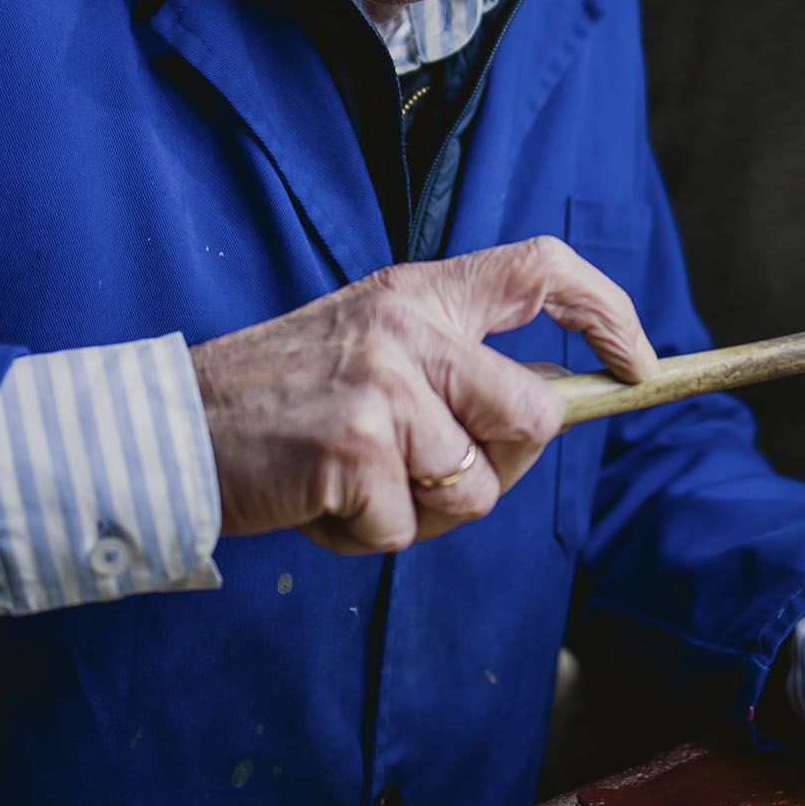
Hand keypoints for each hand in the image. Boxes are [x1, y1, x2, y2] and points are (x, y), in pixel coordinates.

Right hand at [190, 237, 656, 555]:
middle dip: (498, 469)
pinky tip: (318, 503)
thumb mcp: (365, 349)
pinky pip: (406, 529)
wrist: (166, 432)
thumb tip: (548, 413)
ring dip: (421, 513)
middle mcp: (407, 328)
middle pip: (535, 416)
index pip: (541, 268)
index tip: (638, 363)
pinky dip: (363, 538)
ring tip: (353, 485)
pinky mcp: (356, 447)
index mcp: (416, 294)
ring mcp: (383, 385)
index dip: (608, 312)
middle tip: (427, 475)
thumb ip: (447, 366)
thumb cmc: (274, 404)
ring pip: (477, 490)